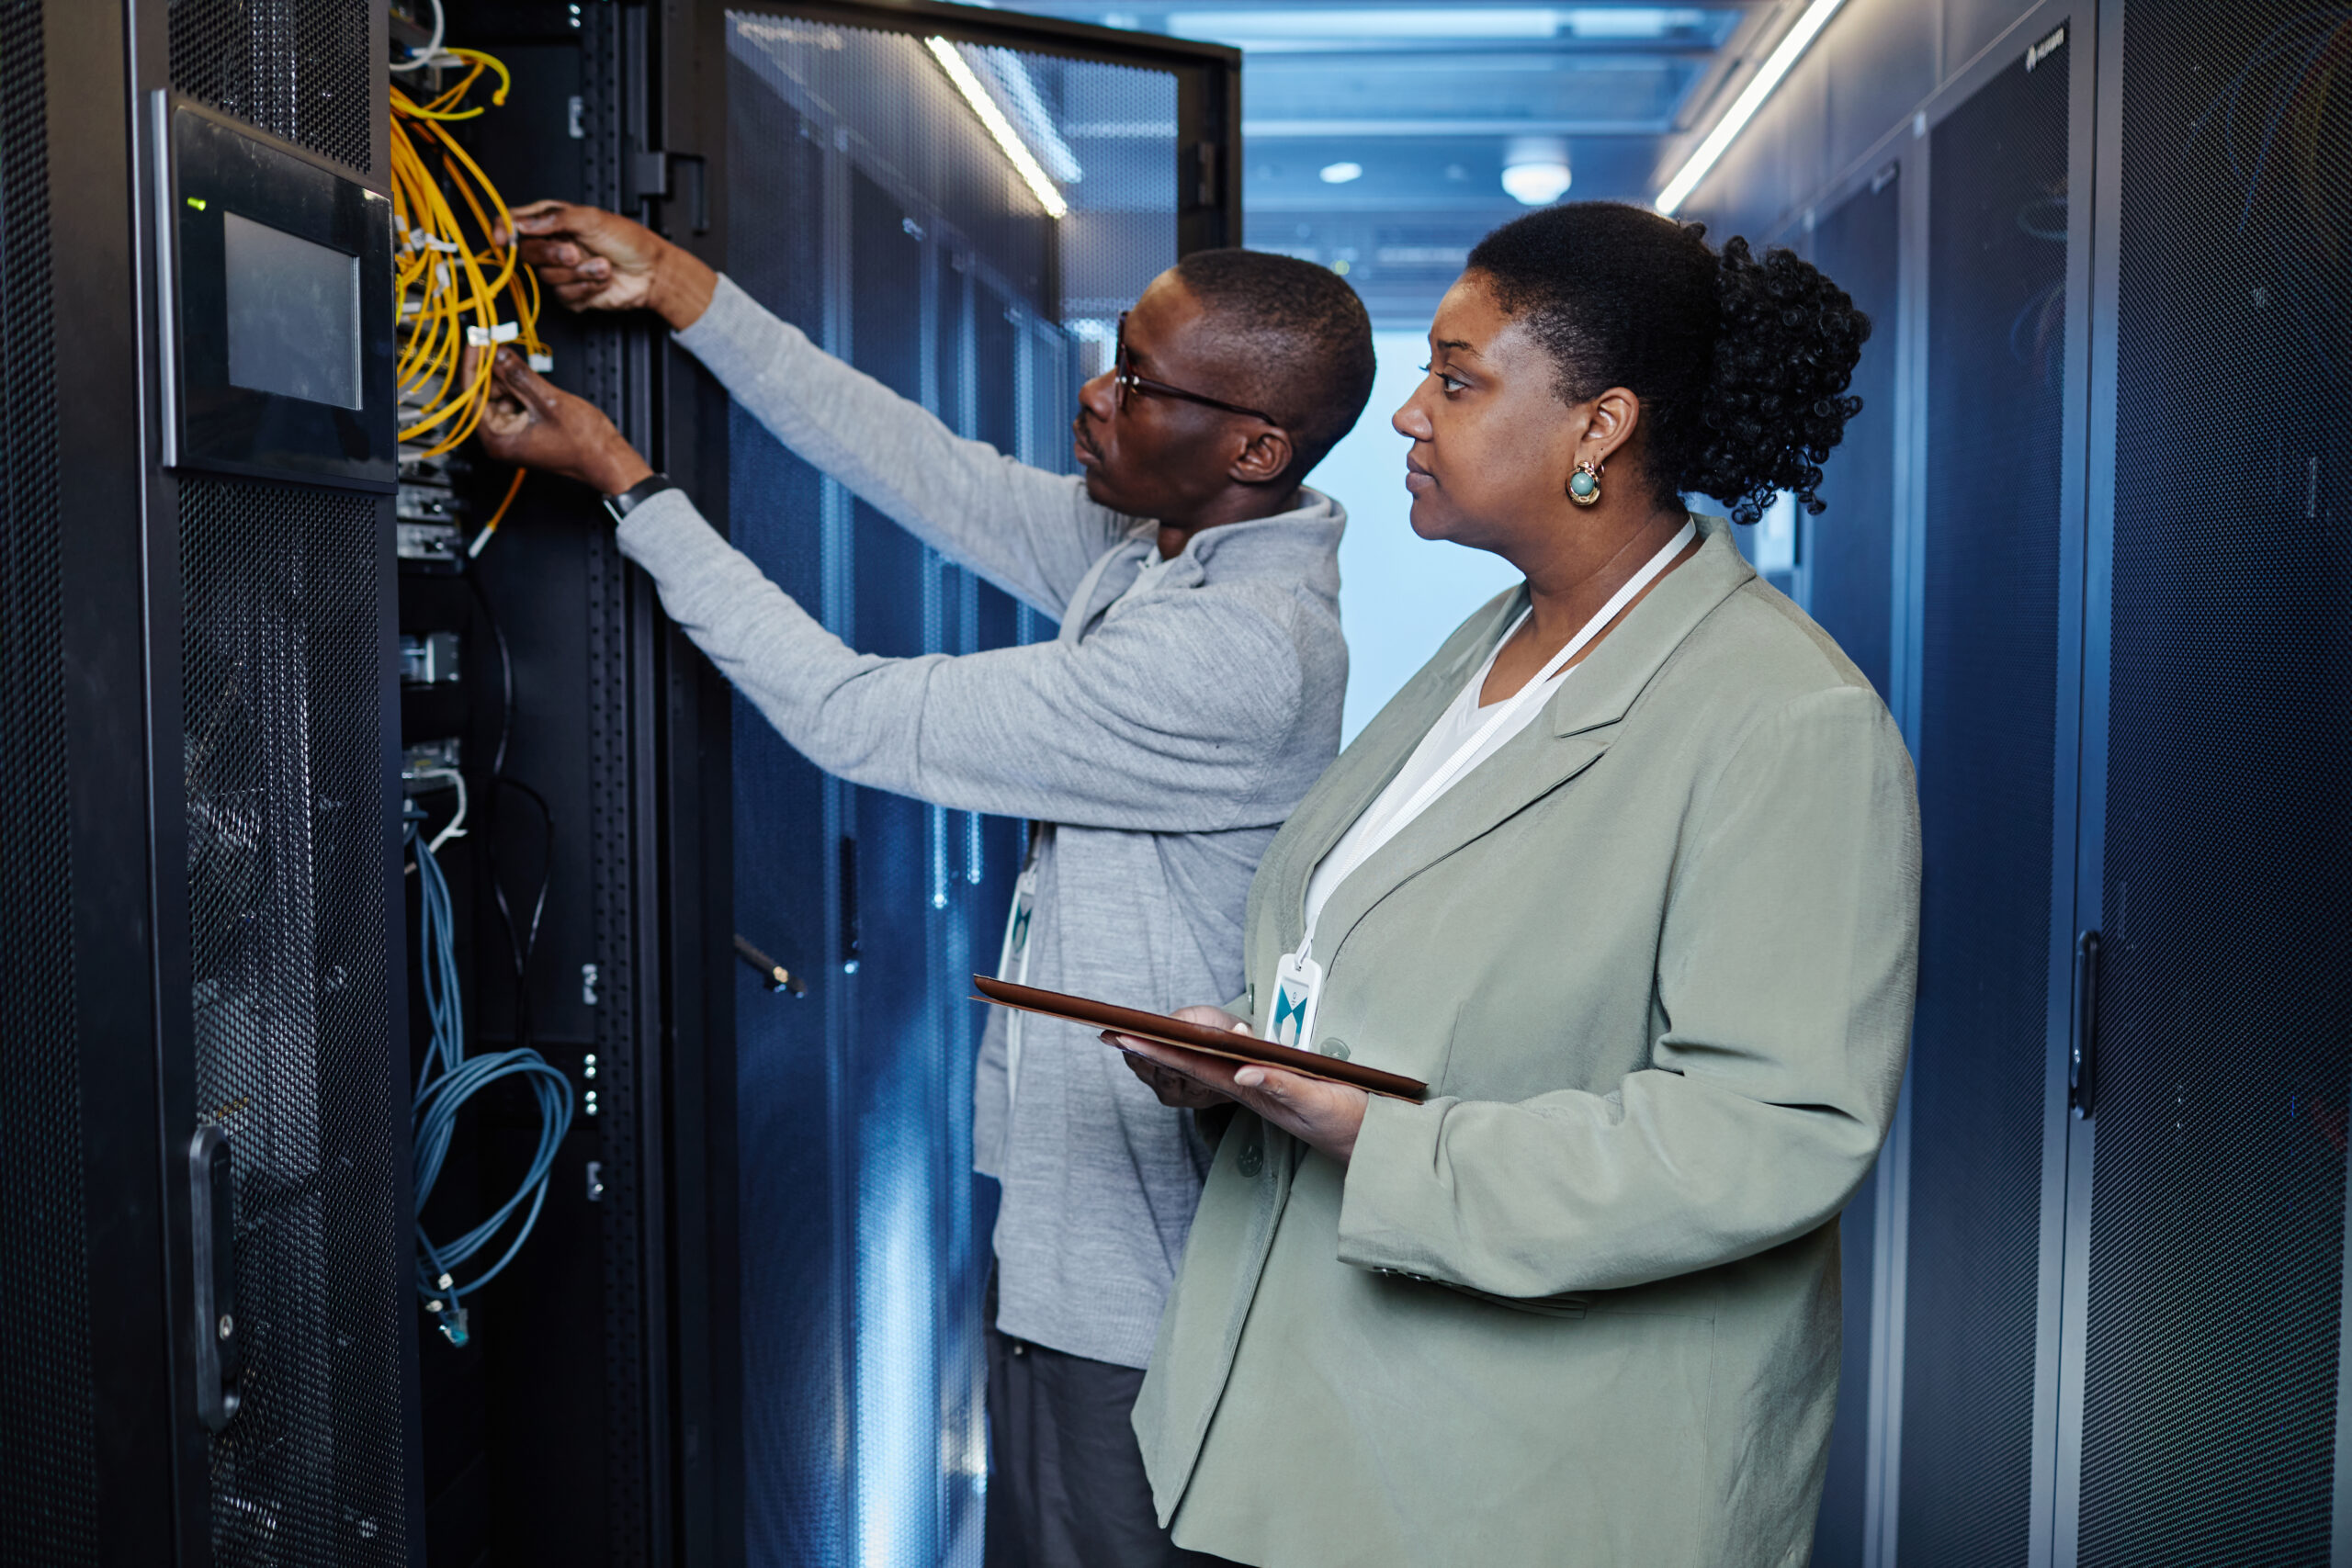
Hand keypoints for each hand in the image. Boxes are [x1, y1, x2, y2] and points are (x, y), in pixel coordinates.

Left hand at [468, 345, 652, 496]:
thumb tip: (499, 354)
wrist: (608, 459)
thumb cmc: (584, 444)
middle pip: (483, 396)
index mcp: (499, 438)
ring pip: (499, 397)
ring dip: (506, 377)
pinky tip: (525, 376)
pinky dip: (518, 387)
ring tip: (515, 360)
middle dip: (491, 370)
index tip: (477, 343)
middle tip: (495, 344)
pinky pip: (514, 403)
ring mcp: (513, 434)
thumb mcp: (549, 401)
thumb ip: (519, 375)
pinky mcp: (525, 429)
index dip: (474, 365)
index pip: (472, 395)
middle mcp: (501, 439)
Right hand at [501, 199, 716, 329]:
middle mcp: (554, 246)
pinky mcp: (572, 294)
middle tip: (574, 252)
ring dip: (579, 273)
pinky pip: (563, 296)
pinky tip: (601, 280)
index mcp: (553, 221)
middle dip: (552, 255)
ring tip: (601, 265)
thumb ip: (554, 218)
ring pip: (548, 278)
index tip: (502, 239)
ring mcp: (561, 271)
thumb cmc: (629, 240)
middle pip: (527, 253)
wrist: (653, 272)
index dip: (503, 230)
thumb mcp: (592, 219)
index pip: (515, 224)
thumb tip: (520, 223)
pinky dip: (585, 289)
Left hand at [1106, 1008, 1370, 1164]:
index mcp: (1252, 1089)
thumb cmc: (1346, 1121)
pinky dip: (1205, 1055)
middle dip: (1152, 1049)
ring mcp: (1257, 1089)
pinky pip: (1228, 1069)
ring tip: (1137, 1038)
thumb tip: (1243, 1071)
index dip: (1160, 1050)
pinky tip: (1191, 1050)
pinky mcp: (1271, 1087)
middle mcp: (1247, 1089)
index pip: (1195, 1065)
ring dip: (1170, 1052)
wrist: (1368, 1142)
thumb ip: (1283, 1086)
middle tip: (1112, 1034)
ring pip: (1204, 1067)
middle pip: (1191, 1065)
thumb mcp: (1317, 1100)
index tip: (1126, 1037)